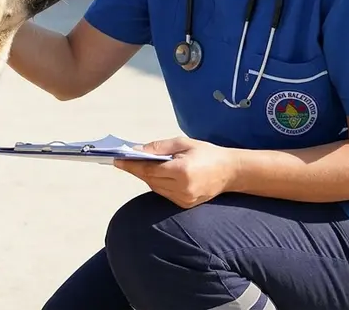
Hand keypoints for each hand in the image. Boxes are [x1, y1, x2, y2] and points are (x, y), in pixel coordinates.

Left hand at [113, 137, 240, 208]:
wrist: (231, 172)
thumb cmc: (207, 153)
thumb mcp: (183, 143)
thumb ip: (159, 147)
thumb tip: (137, 149)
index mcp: (183, 171)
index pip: (149, 169)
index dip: (131, 165)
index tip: (117, 160)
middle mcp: (182, 188)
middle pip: (150, 180)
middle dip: (136, 169)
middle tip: (123, 160)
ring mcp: (184, 199)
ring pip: (155, 188)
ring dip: (145, 176)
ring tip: (136, 165)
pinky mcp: (185, 204)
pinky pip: (163, 193)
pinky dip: (156, 183)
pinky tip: (153, 174)